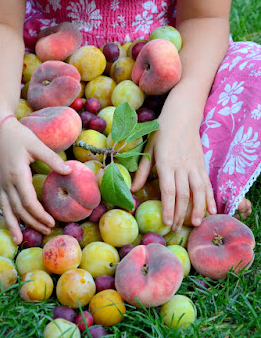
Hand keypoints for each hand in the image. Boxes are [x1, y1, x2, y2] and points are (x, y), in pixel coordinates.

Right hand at [0, 118, 70, 243]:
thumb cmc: (19, 136)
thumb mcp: (37, 145)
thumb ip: (52, 159)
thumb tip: (69, 170)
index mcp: (18, 175)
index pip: (29, 202)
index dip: (40, 214)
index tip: (52, 222)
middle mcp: (7, 183)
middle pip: (19, 210)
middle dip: (32, 222)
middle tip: (46, 230)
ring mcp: (0, 184)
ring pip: (7, 210)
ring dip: (15, 225)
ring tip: (20, 240)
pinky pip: (2, 203)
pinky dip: (6, 215)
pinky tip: (11, 222)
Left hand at [131, 100, 216, 230]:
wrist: (182, 115)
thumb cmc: (161, 131)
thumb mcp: (148, 149)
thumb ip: (142, 171)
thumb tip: (132, 190)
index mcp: (166, 162)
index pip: (169, 190)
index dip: (168, 207)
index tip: (166, 222)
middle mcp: (182, 166)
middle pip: (183, 194)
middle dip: (180, 213)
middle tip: (176, 229)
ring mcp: (194, 165)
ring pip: (198, 191)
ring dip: (198, 208)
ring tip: (196, 224)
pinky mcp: (202, 164)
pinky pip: (207, 183)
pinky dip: (210, 197)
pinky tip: (212, 210)